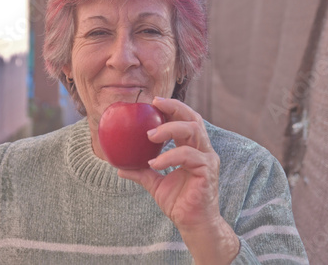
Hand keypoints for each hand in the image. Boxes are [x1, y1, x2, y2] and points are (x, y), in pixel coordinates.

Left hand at [118, 97, 238, 263]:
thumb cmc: (179, 203)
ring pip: (193, 131)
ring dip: (170, 129)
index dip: (172, 108)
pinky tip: (154, 163)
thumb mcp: (155, 184)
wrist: (193, 225)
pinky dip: (169, 156)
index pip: (186, 120)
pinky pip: (188, 156)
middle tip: (155, 103)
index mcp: (193, 149)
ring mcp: (207, 159)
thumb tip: (119, 167)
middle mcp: (203, 150)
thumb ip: (141, 172)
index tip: (153, 102)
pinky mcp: (207, 170)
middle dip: (175, 107)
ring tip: (150, 135)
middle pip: (193, 118)